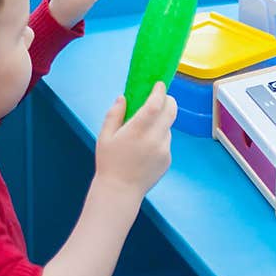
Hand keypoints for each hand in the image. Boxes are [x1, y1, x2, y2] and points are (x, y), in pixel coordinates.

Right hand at [94, 83, 176, 200]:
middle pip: (171, 111)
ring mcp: (164, 150)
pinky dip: (159, 138)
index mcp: (137, 131)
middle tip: (162, 98)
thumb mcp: (105, 136)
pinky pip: (166, 142)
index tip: (159, 84)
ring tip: (143, 133)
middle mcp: (155, 139)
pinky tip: (145, 150)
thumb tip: (124, 98)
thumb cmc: (109, 163)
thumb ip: (114, 114)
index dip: (159, 92)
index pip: (156, 104)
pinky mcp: (168, 159)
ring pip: (168, 127)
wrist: (121, 191)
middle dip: (169, 100)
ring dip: (161, 123)